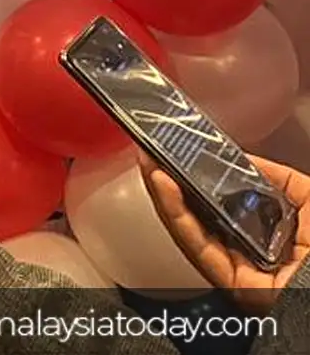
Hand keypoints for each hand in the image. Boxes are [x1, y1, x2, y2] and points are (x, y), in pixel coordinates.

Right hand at [143, 153, 309, 314]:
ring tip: (150, 164)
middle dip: (171, 183)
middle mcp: (246, 254)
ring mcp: (236, 269)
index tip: (182, 153)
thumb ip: (285, 180)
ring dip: (164, 195)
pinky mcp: (230, 283)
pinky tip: (165, 187)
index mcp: (266, 236)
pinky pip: (198, 244)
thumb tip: (248, 160)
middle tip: (152, 154)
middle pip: (197, 216)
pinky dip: (176, 213)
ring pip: (189, 229)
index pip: (223, 205)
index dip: (199, 179)